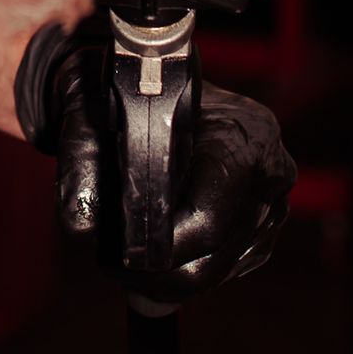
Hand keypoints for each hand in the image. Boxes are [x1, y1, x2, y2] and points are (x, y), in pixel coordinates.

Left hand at [19, 21, 295, 301]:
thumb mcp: (90, 110)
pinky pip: (215, 272)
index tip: (113, 256)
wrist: (143, 79)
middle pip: (210, 260)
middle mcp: (270, 174)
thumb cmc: (118, 89)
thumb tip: (81, 226)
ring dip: (162, 274)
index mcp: (244, 135)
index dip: (155, 248)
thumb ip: (81, 161)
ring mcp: (271, 208)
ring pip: (211, 274)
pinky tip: (152, 237)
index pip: (206, 220)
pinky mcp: (259, 234)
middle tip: (108, 260)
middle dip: (153, 271)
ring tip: (122, 245)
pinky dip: (178, 267)